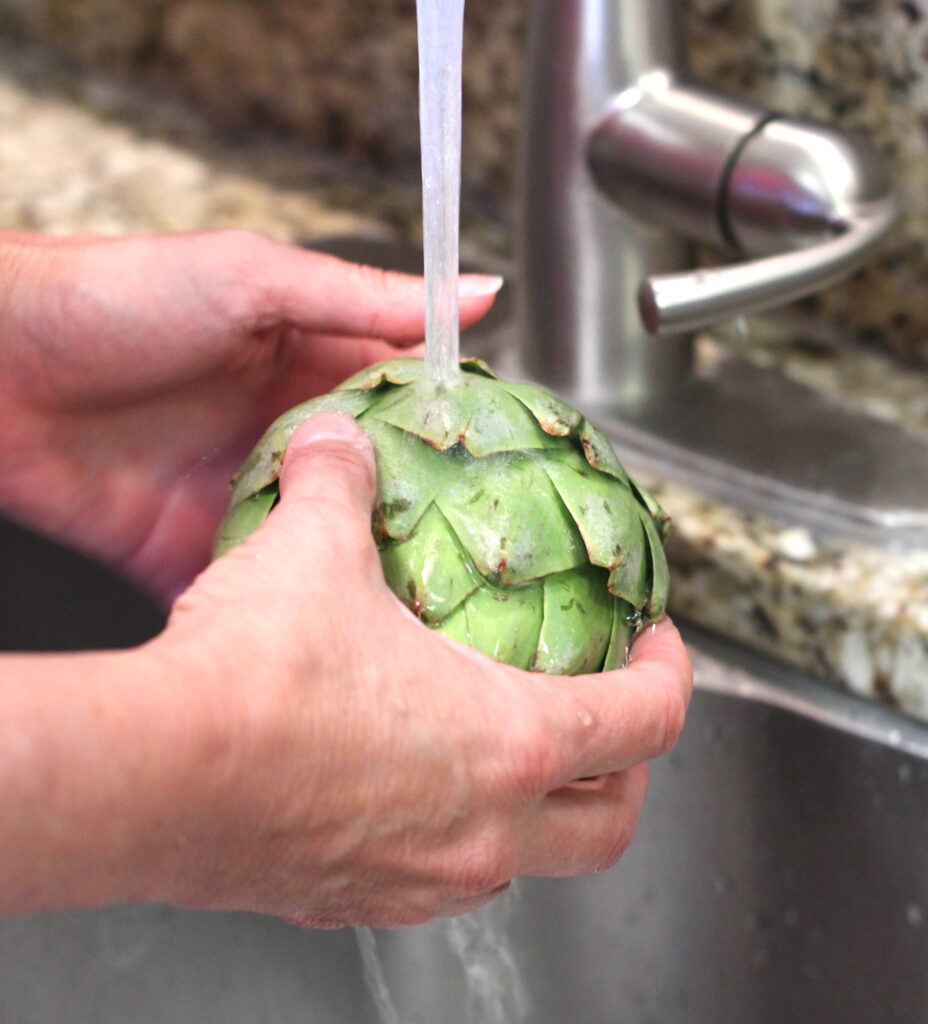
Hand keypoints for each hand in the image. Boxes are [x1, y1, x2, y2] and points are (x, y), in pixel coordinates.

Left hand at [0, 230, 499, 601]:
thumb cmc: (117, 296)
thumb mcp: (256, 278)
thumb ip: (365, 298)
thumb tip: (481, 292)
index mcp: (307, 370)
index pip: (403, 413)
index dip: (455, 446)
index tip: (514, 486)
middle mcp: (281, 440)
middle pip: (370, 494)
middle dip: (418, 530)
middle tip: (483, 574)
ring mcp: (238, 499)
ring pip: (318, 551)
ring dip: (360, 582)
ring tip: (425, 623)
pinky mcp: (190, 551)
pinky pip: (249, 592)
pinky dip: (282, 616)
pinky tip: (330, 643)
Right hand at [143, 413, 692, 927]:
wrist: (153, 773)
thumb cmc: (257, 679)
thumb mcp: (316, 550)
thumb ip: (340, 485)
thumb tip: (337, 445)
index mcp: (508, 741)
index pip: (647, 722)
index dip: (671, 674)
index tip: (656, 645)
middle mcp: (480, 828)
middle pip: (611, 824)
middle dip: (630, 769)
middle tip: (612, 715)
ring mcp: (419, 878)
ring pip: (522, 861)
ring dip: (537, 809)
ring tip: (509, 750)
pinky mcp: (350, 901)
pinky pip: (432, 879)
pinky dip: (450, 835)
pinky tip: (405, 786)